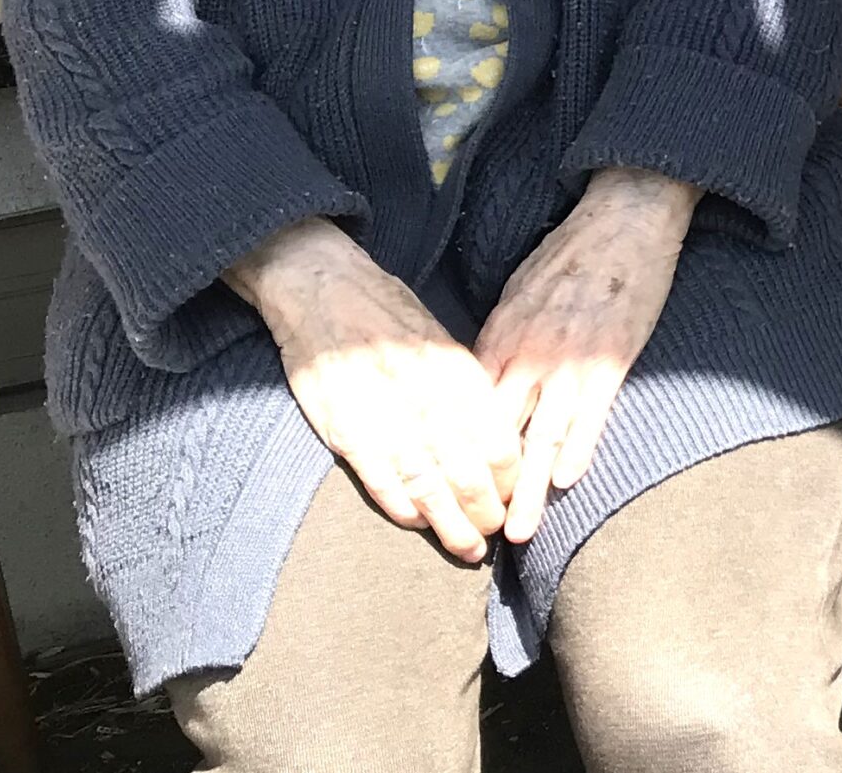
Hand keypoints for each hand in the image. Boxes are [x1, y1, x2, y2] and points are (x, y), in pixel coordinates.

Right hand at [226, 220, 520, 559]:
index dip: (511, 480)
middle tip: (495, 535)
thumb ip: (467, 389)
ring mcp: (389, 421)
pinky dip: (404, 509)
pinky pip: (383, 483)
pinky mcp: (349, 432)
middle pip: (470, 475)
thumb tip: (494, 433)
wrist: (327, 291)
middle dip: (487, 512)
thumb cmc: (390, 316)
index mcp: (460, 377)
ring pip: (430, 489)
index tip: (515, 498)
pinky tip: (418, 524)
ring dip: (451, 525)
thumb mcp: (443, 344)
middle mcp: (431, 402)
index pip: (500, 444)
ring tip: (468, 550)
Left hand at [474, 167, 700, 543]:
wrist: (624, 216)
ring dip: (528, 490)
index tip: (452, 495)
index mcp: (501, 337)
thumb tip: (485, 376)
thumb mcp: (520, 290)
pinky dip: (577, 449)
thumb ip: (502, 336)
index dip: (459, 456)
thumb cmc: (572, 252)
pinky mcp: (610, 358)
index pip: (470, 410)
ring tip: (518, 533)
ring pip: (541, 437)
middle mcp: (527, 354)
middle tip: (474, 535)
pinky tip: (566, 481)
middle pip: (498, 434)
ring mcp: (569, 359)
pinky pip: (590, 414)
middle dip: (486, 488)